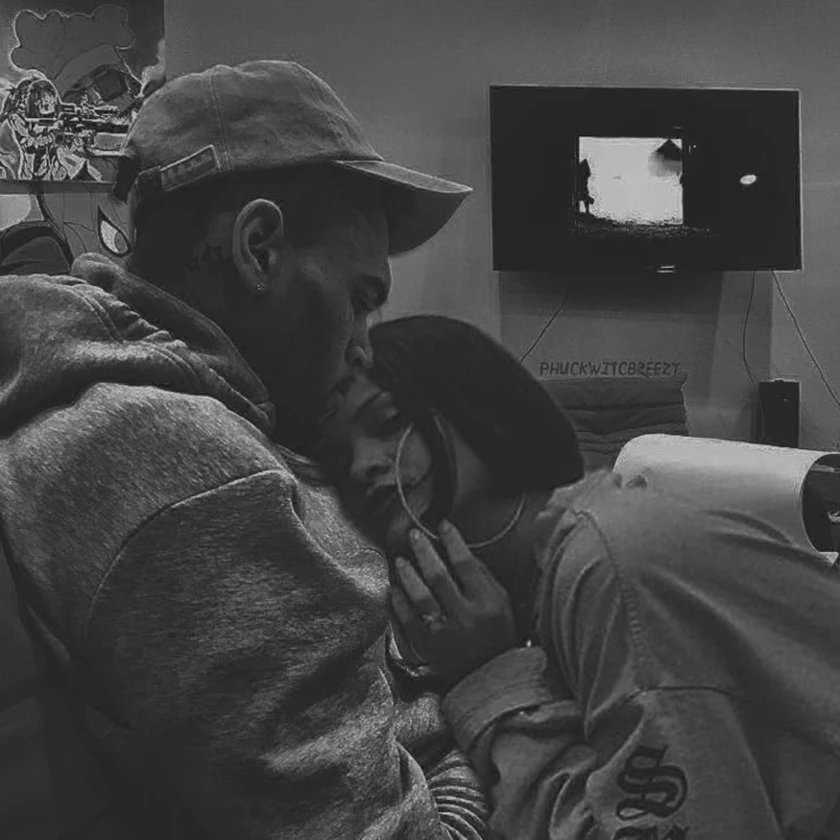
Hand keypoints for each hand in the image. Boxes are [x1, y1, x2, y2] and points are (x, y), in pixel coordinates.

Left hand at [390, 521, 518, 689]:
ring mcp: (443, 635)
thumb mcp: (502, 602)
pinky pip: (407, 621)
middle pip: (438, 577)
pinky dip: (398, 603)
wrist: (491, 677)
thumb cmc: (498, 633)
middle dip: (424, 552)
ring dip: (407, 575)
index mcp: (488, 604)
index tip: (443, 525)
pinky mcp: (427, 649)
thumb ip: (482, 576)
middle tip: (414, 536)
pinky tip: (394, 589)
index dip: (453, 541)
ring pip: (419, 597)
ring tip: (400, 560)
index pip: (466, 564)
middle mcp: (465, 618)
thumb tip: (457, 548)